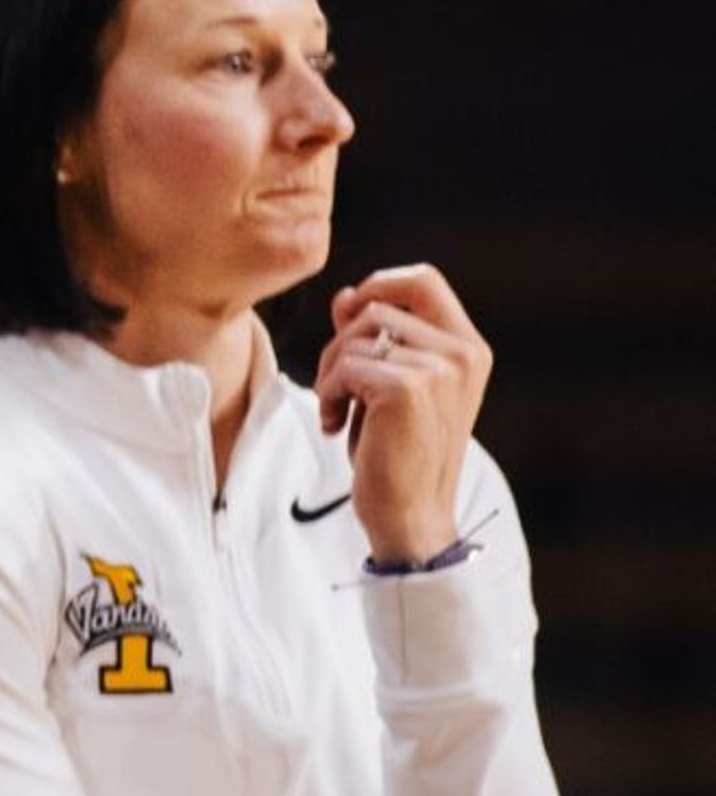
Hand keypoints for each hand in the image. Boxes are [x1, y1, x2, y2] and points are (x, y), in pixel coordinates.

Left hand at [311, 263, 492, 565]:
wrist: (412, 515)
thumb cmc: (398, 452)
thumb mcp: (392, 385)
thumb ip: (377, 339)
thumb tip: (346, 295)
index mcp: (469, 349)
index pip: (424, 280)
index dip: (379, 284)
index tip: (348, 315)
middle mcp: (462, 354)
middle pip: (375, 308)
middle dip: (340, 343)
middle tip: (337, 386)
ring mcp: (438, 369)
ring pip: (354, 337)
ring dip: (330, 374)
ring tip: (339, 410)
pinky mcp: (407, 389)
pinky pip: (343, 368)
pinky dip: (327, 396)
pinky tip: (337, 426)